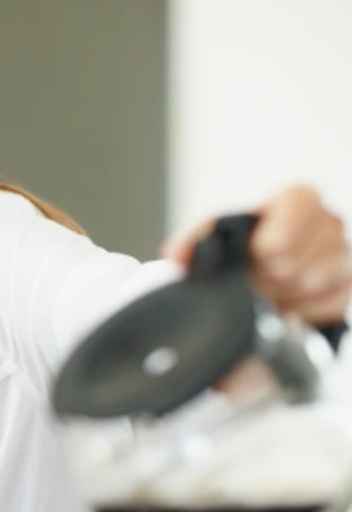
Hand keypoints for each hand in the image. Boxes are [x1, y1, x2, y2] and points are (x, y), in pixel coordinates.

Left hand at [161, 185, 351, 324]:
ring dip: (286, 293)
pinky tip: (286, 307)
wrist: (251, 290)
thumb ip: (193, 243)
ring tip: (267, 293)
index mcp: (295, 200)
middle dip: (274, 272)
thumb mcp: (210, 241)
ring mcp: (341, 254)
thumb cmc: (234, 256)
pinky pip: (332, 302)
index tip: (262, 254)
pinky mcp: (347, 286)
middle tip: (257, 280)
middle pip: (309, 246)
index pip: (298, 202)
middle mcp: (324, 223)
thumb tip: (176, 255)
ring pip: (320, 277)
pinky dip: (303, 310)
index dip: (279, 233)